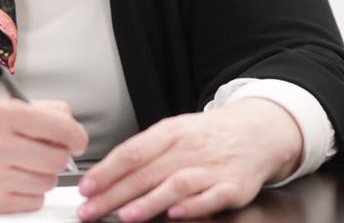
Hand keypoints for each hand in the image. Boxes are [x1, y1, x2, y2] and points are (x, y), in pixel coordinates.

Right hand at [0, 98, 87, 213]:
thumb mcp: (1, 108)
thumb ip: (40, 110)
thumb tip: (71, 122)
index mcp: (1, 115)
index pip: (58, 126)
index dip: (75, 135)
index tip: (77, 140)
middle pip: (57, 158)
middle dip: (57, 156)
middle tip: (47, 152)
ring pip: (48, 181)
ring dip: (43, 175)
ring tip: (23, 165)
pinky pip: (34, 200)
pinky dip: (30, 193)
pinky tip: (13, 180)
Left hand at [77, 98, 302, 220]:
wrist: (256, 130)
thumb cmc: (207, 136)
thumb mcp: (175, 132)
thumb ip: (145, 153)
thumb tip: (107, 175)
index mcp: (170, 132)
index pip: (132, 152)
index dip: (106, 171)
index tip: (86, 188)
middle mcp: (188, 148)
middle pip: (147, 172)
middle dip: (115, 194)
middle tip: (91, 210)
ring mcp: (211, 167)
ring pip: (176, 184)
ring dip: (149, 201)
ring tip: (126, 215)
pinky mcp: (233, 185)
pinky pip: (211, 196)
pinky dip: (193, 206)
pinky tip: (176, 214)